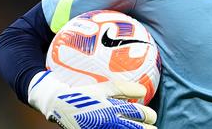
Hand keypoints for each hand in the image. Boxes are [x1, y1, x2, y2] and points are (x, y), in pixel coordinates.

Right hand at [28, 71, 157, 128]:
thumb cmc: (85, 93)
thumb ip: (124, 89)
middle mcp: (110, 123)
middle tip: (151, 128)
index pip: (141, 115)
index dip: (149, 116)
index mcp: (114, 109)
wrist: (59, 105)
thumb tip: (143, 92)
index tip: (151, 116)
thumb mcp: (104, 88)